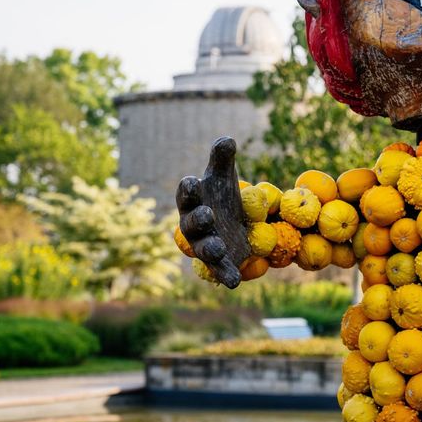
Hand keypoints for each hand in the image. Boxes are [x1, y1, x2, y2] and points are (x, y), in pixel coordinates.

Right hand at [176, 136, 250, 287]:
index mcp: (193, 200)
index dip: (188, 189)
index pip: (186, 193)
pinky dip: (225, 275)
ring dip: (210, 248)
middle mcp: (193, 224)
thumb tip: (227, 139)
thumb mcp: (223, 175)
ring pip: (204, 249)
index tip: (193, 182)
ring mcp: (205, 244)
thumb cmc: (222, 193)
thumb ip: (222, 158)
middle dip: (198, 219)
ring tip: (220, 246)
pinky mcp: (221, 262)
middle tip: (207, 215)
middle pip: (192, 223)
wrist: (234, 220)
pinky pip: (220, 270)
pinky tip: (232, 282)